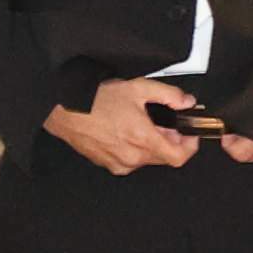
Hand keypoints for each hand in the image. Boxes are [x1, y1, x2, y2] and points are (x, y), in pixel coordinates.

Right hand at [43, 77, 207, 173]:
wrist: (63, 107)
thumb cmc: (96, 98)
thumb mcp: (138, 88)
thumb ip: (169, 95)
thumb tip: (187, 102)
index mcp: (142, 140)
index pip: (179, 157)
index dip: (190, 146)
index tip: (189, 134)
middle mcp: (131, 157)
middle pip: (164, 157)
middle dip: (169, 141)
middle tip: (162, 123)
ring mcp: (117, 163)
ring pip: (146, 159)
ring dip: (150, 145)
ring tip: (140, 124)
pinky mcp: (106, 164)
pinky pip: (129, 161)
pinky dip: (134, 149)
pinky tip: (124, 131)